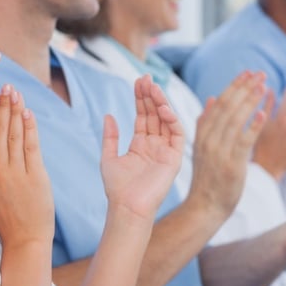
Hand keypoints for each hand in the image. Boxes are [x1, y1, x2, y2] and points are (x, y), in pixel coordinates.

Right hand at [0, 84, 54, 247]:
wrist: (24, 239)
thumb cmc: (9, 218)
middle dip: (3, 106)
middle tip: (7, 87)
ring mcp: (15, 173)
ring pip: (14, 135)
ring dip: (15, 111)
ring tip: (16, 94)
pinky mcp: (33, 176)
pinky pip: (30, 146)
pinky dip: (29, 127)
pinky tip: (28, 113)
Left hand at [100, 76, 183, 221]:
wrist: (127, 207)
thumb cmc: (117, 188)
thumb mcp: (109, 158)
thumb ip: (110, 137)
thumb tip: (109, 115)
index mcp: (141, 144)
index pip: (143, 115)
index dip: (141, 98)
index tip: (138, 81)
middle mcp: (155, 145)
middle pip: (155, 114)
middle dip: (151, 95)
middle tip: (145, 77)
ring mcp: (166, 151)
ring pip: (166, 120)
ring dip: (161, 102)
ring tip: (153, 87)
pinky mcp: (174, 158)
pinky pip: (177, 134)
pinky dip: (171, 119)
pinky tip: (162, 108)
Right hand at [188, 71, 266, 217]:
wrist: (205, 206)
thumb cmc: (208, 177)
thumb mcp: (202, 147)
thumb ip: (206, 123)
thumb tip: (213, 98)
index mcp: (202, 133)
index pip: (220, 102)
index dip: (235, 85)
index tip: (248, 72)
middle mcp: (209, 139)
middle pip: (228, 107)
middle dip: (245, 87)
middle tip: (260, 73)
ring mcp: (219, 152)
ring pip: (235, 120)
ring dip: (250, 100)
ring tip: (264, 86)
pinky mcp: (232, 165)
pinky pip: (244, 141)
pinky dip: (253, 126)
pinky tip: (264, 113)